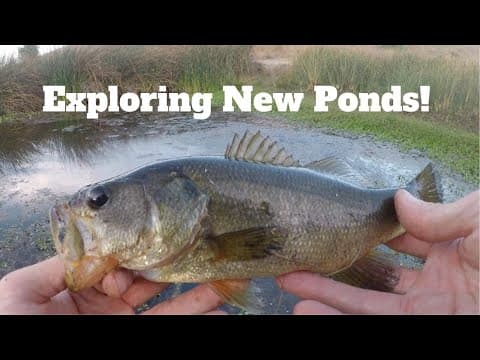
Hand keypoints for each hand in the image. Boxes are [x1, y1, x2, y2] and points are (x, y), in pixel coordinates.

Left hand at [0, 256, 224, 314]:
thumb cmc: (16, 326)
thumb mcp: (20, 294)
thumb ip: (53, 266)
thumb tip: (89, 246)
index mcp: (80, 289)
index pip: (118, 262)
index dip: (139, 251)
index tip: (162, 241)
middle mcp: (107, 305)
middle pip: (150, 281)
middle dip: (180, 265)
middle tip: (211, 250)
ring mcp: (125, 323)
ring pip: (168, 305)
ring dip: (199, 292)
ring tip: (228, 278)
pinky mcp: (140, 337)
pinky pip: (170, 325)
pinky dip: (198, 316)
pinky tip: (221, 310)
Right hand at [278, 189, 478, 313]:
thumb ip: (443, 212)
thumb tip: (400, 200)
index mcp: (453, 249)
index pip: (400, 237)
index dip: (369, 228)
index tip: (336, 220)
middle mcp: (435, 282)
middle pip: (373, 272)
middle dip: (335, 264)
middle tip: (299, 254)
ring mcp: (427, 311)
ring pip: (364, 303)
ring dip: (325, 296)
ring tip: (287, 282)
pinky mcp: (420, 328)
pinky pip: (372, 324)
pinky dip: (337, 318)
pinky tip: (307, 312)